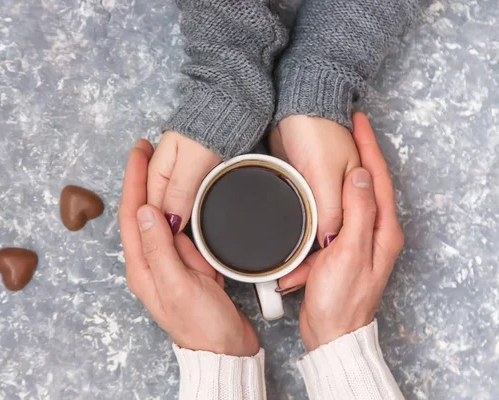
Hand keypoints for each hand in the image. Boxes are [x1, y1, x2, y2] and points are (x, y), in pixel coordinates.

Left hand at [118, 139, 258, 356]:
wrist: (225, 350)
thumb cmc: (202, 326)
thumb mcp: (179, 286)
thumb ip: (160, 250)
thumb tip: (145, 211)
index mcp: (141, 267)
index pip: (130, 215)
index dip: (132, 180)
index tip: (138, 153)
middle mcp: (151, 261)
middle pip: (141, 212)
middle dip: (141, 179)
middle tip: (147, 149)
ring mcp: (171, 262)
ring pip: (162, 218)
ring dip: (161, 189)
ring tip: (163, 163)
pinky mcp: (189, 264)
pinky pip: (182, 230)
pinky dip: (183, 208)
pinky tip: (188, 195)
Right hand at [280, 113, 403, 350]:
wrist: (331, 331)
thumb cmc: (341, 298)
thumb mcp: (350, 251)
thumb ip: (357, 212)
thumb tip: (359, 175)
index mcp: (382, 230)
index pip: (377, 178)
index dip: (369, 147)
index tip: (358, 122)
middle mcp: (375, 232)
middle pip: (369, 183)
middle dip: (361, 152)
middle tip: (349, 127)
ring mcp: (359, 239)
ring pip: (352, 196)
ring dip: (343, 171)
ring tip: (334, 148)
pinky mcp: (342, 247)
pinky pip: (338, 213)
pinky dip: (328, 198)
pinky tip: (318, 188)